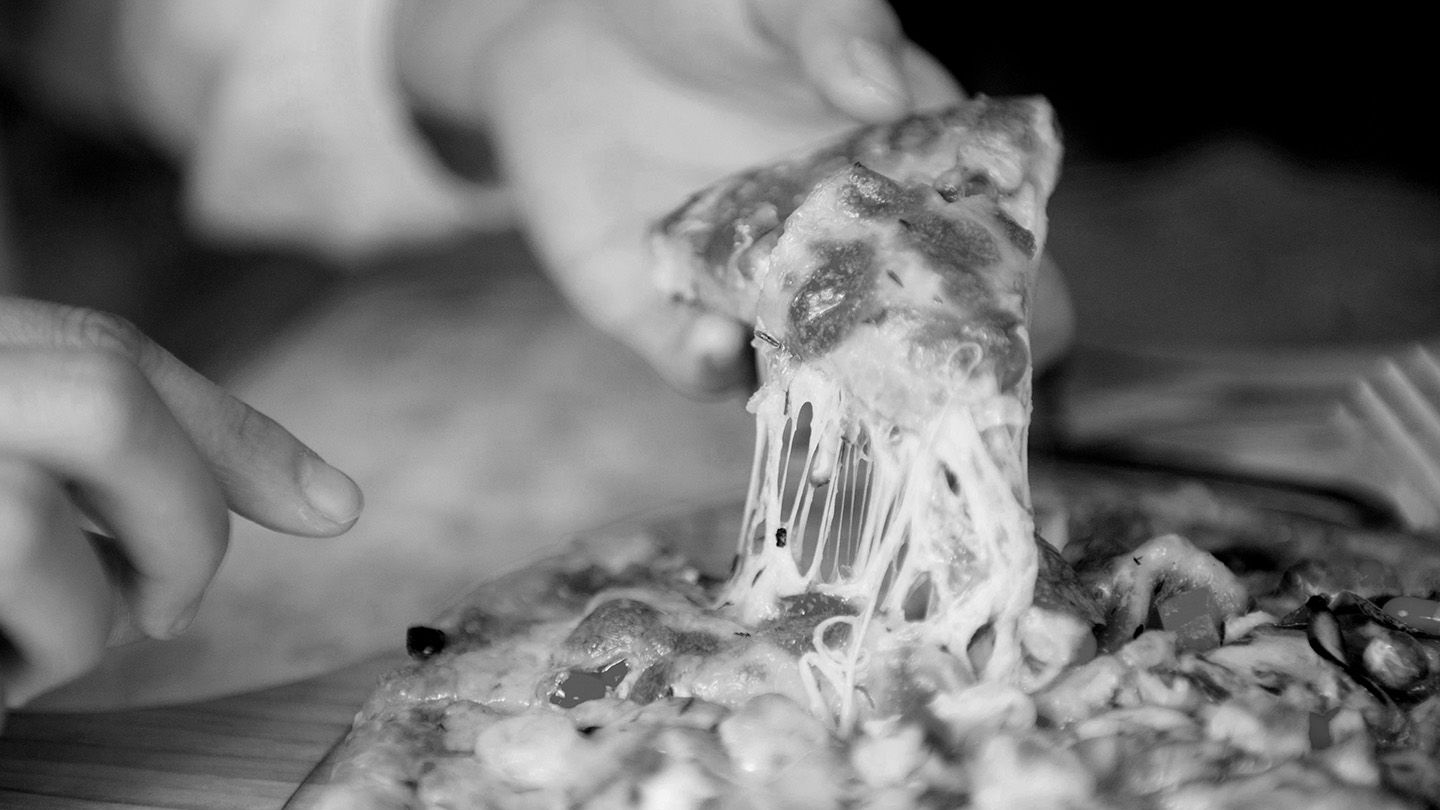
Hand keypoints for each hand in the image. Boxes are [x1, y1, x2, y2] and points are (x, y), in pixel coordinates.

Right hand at [0, 298, 362, 715]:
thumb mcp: (14, 462)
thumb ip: (107, 462)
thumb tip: (333, 501)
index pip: (110, 350)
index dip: (236, 433)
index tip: (336, 507)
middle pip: (105, 404)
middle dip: (180, 524)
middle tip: (168, 615)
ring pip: (30, 528)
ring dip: (74, 626)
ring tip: (23, 664)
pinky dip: (5, 676)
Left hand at [399, 0, 1073, 393]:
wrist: (572, 18)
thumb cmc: (712, 6)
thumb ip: (840, 25)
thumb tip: (877, 91)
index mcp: (896, 178)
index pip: (980, 253)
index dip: (1020, 294)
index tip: (1037, 319)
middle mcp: (829, 255)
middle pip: (900, 338)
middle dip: (927, 376)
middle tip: (948, 397)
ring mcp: (744, 291)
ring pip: (801, 370)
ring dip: (823, 389)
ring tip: (836, 380)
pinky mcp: (654, 305)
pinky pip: (688, 357)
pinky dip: (705, 363)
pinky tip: (714, 342)